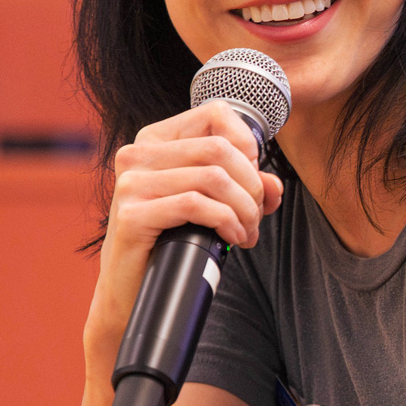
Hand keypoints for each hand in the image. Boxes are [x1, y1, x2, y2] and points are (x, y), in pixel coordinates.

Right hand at [85, 101, 286, 368]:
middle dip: (252, 185)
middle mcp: (137, 154)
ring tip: (247, 232)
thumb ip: (243, 187)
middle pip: (220, 150)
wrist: (131, 291)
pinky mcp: (132, 215)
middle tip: (257, 215)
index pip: (215, 114)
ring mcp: (131, 183)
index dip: (248, 144)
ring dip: (244, 209)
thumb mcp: (210, 205)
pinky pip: (196, 205)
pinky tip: (233, 238)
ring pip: (213, 178)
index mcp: (154, 141)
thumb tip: (274, 186)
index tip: (254, 178)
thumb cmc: (171, 243)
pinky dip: (227, 222)